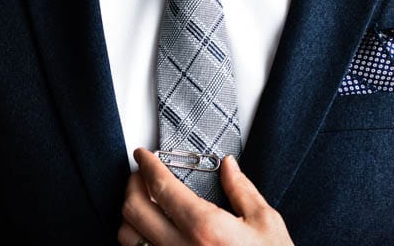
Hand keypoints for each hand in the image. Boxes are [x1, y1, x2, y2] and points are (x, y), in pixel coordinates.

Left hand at [117, 148, 292, 245]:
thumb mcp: (265, 223)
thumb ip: (242, 190)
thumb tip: (228, 166)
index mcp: (205, 228)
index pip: (162, 188)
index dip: (147, 165)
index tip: (144, 156)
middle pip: (134, 210)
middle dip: (133, 185)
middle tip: (142, 175)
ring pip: (127, 238)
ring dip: (130, 214)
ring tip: (143, 203)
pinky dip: (136, 240)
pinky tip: (149, 232)